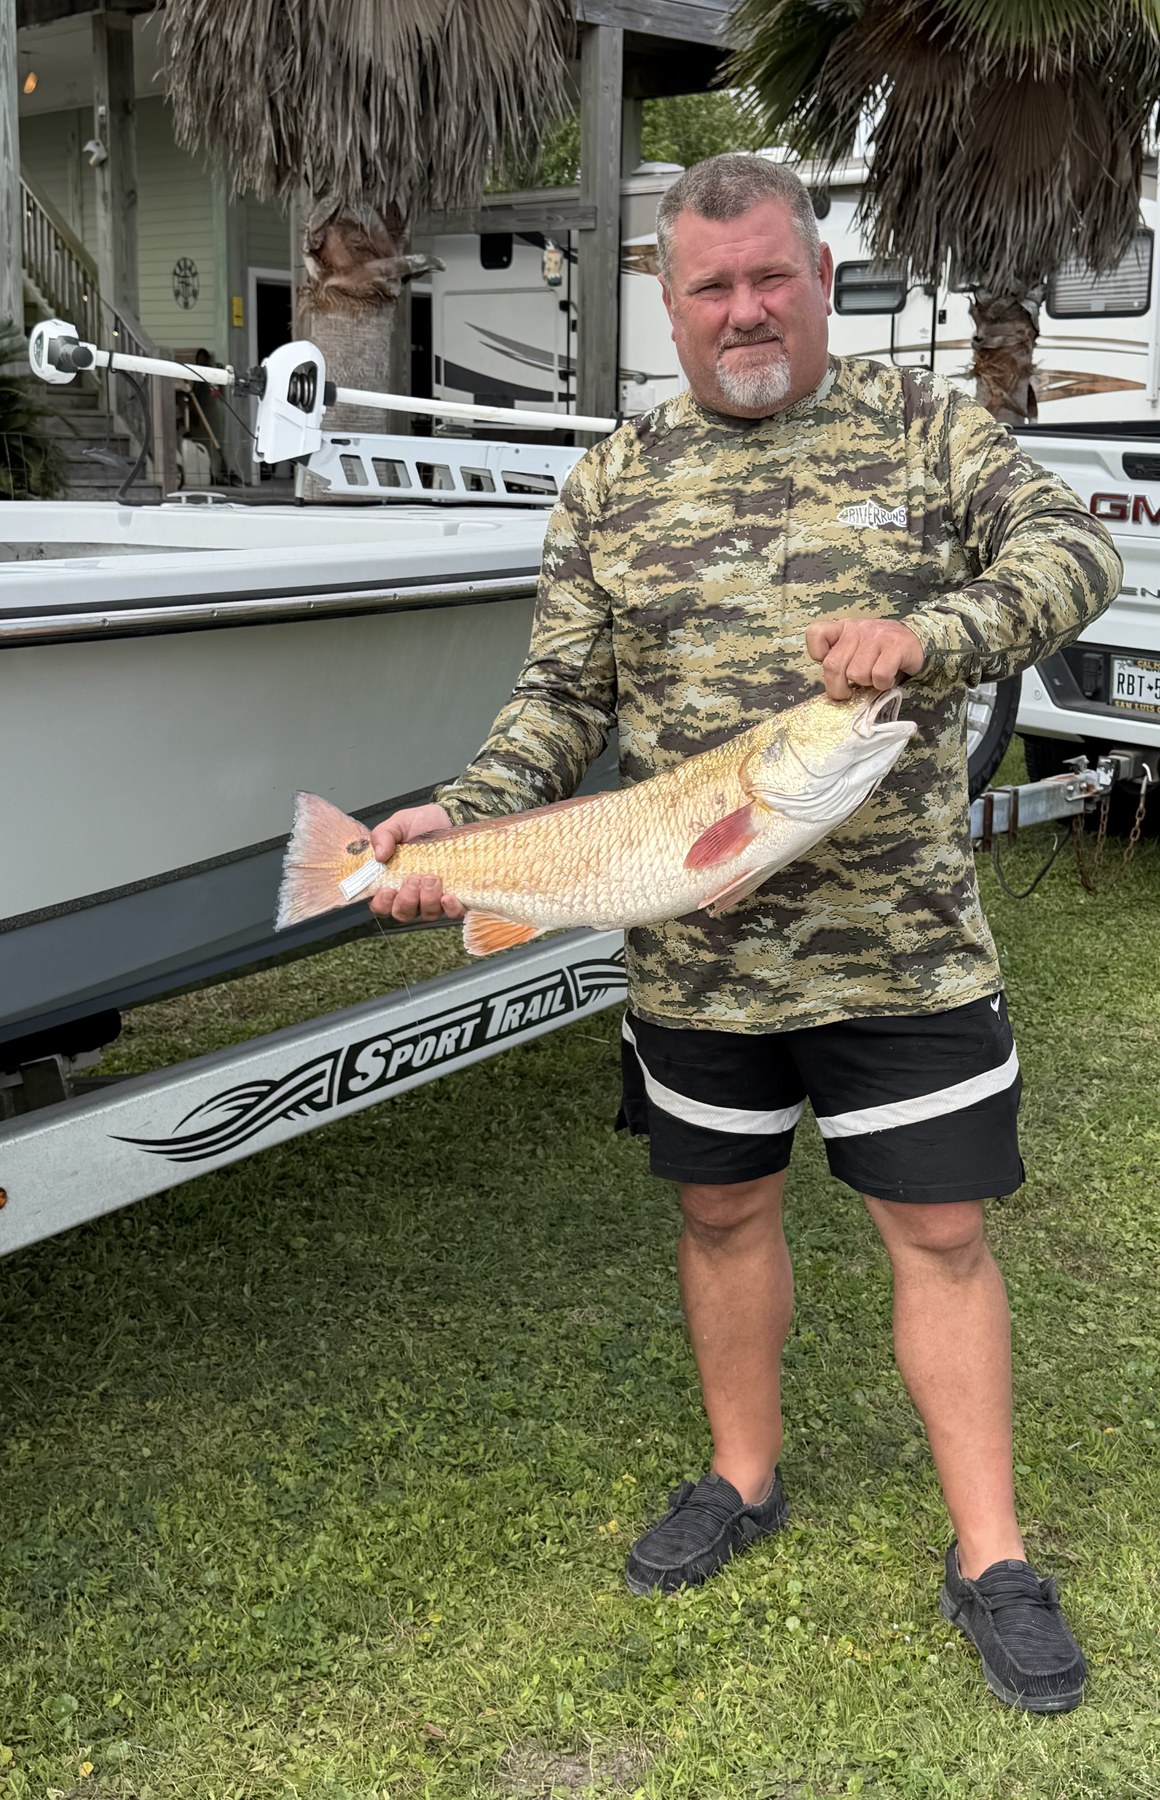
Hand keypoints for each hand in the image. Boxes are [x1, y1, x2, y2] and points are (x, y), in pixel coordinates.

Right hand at [368, 803, 465, 921]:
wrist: (449, 816)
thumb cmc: (420, 824)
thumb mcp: (397, 824)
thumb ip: (382, 836)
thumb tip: (379, 856)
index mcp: (391, 882)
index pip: (381, 906)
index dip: (382, 904)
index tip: (387, 890)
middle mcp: (412, 895)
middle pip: (403, 913)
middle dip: (406, 900)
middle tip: (413, 879)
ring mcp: (433, 898)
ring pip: (427, 914)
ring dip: (427, 900)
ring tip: (432, 877)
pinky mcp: (456, 896)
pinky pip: (453, 913)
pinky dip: (450, 909)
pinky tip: (448, 896)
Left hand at [805, 618, 923, 699]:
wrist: (917, 640)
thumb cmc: (880, 652)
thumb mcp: (855, 649)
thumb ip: (840, 661)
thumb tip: (832, 690)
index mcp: (843, 628)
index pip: (815, 633)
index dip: (818, 655)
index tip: (833, 668)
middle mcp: (857, 628)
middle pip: (832, 665)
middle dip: (839, 688)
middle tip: (850, 692)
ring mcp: (877, 635)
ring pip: (857, 674)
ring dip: (866, 684)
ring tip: (875, 677)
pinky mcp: (896, 645)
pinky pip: (879, 676)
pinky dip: (883, 685)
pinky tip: (887, 679)